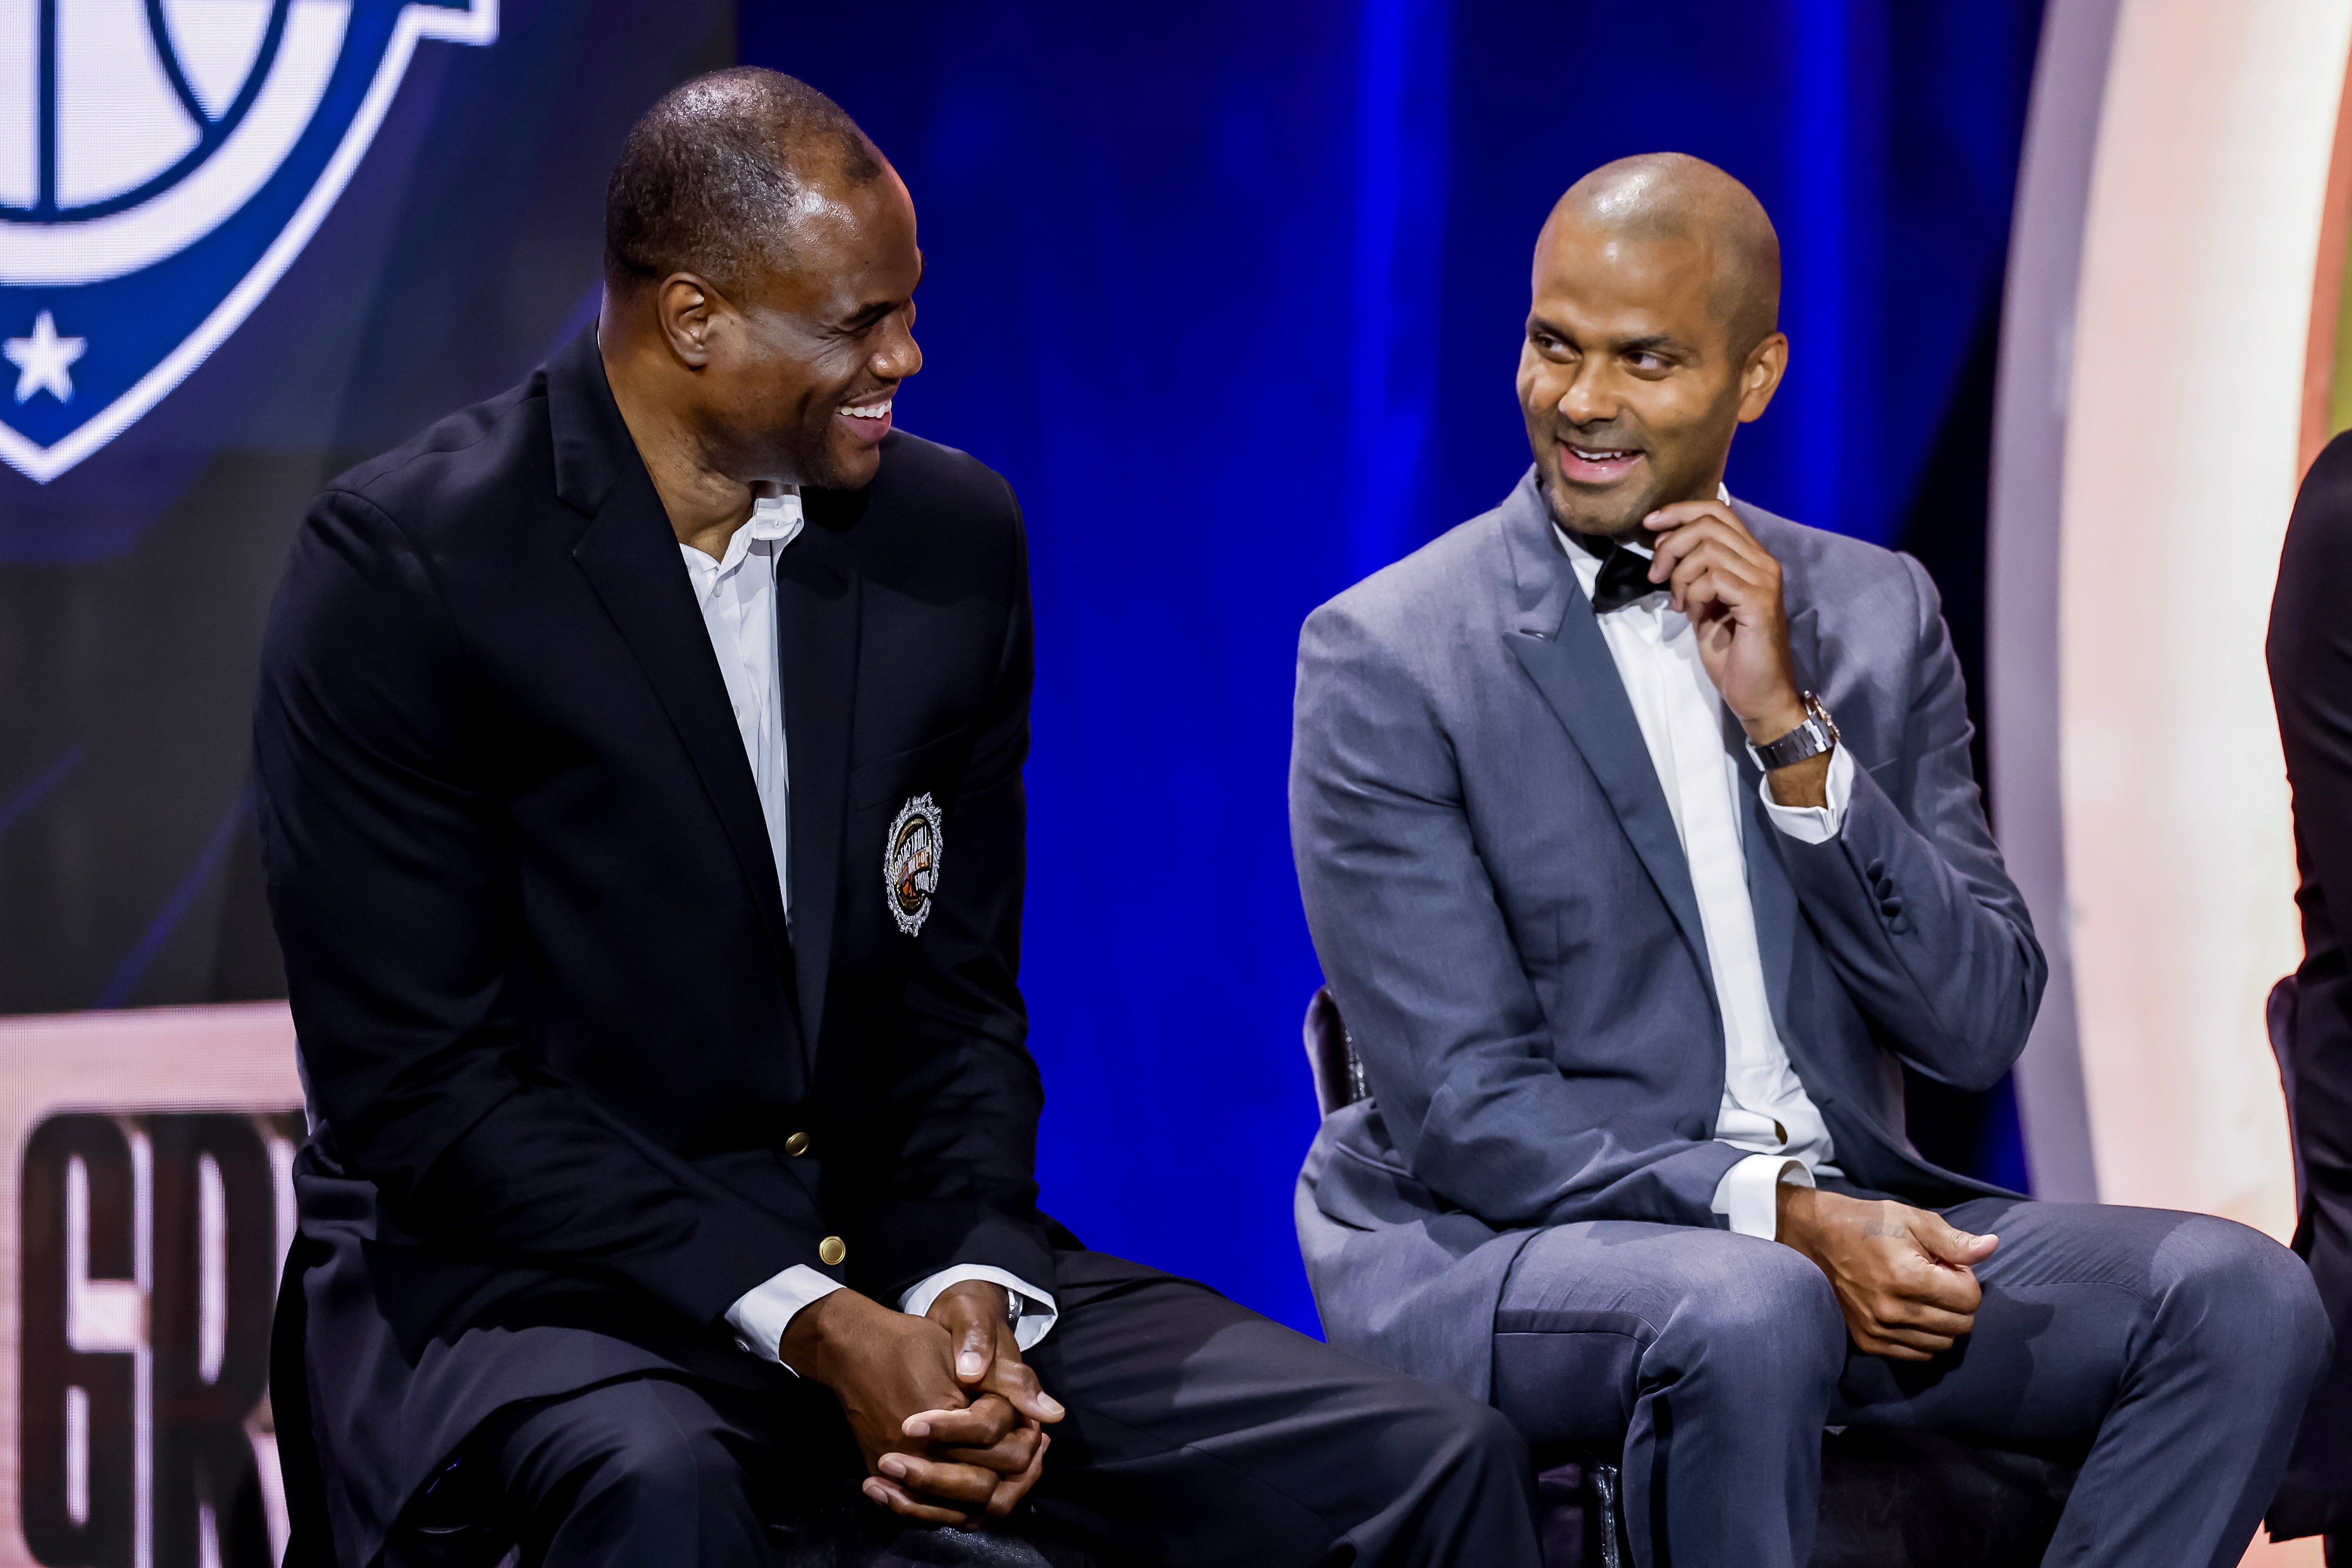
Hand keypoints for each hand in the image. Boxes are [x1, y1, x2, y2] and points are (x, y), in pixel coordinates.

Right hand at [776, 1288, 1036, 1527]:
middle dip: (1012, 1472)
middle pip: (984, 1488)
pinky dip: (953, 1510)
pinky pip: (926, 1513)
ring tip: (1003, 1475)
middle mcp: (920, 1453)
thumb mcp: (966, 1348)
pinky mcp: (884, 1476)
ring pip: (959, 1511)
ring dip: (988, 1497)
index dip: (1025, 1438)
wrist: (854, 1351)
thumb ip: (1010, 1382)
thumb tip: (1055, 1414)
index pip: (1002, 1448)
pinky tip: (969, 1495)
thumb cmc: (912, 1344)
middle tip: (1024, 1451)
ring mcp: (899, 1470)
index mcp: (945, 1419)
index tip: (1033, 1427)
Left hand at [1641, 500, 1803, 741]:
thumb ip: (1694, 572)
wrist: (1758, 694)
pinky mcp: (1758, 602)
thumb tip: (1665, 544)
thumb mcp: (1705, 603)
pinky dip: (1693, 594)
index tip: (1651, 525)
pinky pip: (1713, 578)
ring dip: (1680, 576)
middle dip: (1671, 545)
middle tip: (1655, 576)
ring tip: (1680, 604)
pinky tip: (1693, 615)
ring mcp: (1763, 581)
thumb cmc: (1732, 653)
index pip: (1718, 511)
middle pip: (1708, 524)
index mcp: (1752, 558)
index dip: (1680, 511)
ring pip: (1707, 549)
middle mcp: (1763, 563)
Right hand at [1774, 1185, 1997, 1360]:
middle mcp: (1892, 1309)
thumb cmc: (1871, 1225)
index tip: (1947, 1266)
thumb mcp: (1914, 1220)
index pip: (1970, 1298)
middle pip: (1961, 1325)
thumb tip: (1991, 1247)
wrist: (1820, 1239)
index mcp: (1906, 1276)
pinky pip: (1917, 1354)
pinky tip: (1911, 1313)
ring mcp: (1878, 1329)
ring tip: (1923, 1297)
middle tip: (1938, 1280)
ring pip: (1942, 1344)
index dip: (1966, 1278)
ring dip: (1943, 1322)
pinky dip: (1923, 1338)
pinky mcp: (1868, 1341)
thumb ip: (1955, 1241)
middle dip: (1959, 1302)